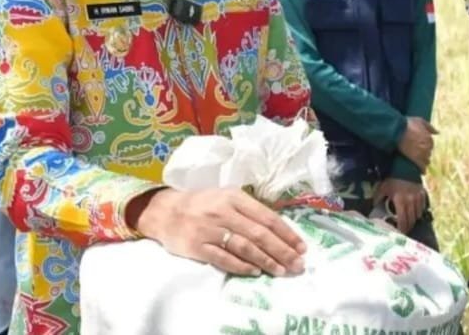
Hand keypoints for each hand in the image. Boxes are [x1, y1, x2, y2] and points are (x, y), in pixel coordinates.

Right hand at [132, 187, 305, 277]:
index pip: (266, 216)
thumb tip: (279, 227)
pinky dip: (241, 266)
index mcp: (234, 197)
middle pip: (259, 234)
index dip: (286, 233)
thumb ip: (249, 209)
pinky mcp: (198, 246)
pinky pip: (224, 258)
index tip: (301, 247)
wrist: (167, 211)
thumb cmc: (203, 203)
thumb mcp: (226, 197)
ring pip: (245, 247)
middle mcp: (224, 212)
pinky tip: (255, 271)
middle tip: (297, 264)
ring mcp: (210, 230)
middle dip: (282, 251)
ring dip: (266, 261)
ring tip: (281, 270)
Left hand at [373, 179, 425, 234]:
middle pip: (411, 220)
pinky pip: (422, 207)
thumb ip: (378, 197)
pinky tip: (415, 213)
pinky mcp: (422, 194)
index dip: (401, 229)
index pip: (402, 220)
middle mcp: (410, 202)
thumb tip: (373, 205)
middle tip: (404, 231)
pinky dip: (419, 211)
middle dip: (408, 227)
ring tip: (409, 222)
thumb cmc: (393, 178)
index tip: (399, 233)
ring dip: (413, 220)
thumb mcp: (383, 187)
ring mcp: (418, 198)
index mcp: (400, 201)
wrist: (405, 166)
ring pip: (417, 215)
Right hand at [398, 117, 436, 170]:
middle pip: (429, 152)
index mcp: (429, 138)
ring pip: (426, 160)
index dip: (426, 146)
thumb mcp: (420, 121)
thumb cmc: (407, 123)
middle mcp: (427, 146)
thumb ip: (430, 127)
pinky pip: (421, 166)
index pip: (431, 145)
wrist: (397, 129)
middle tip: (419, 154)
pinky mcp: (415, 158)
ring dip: (424, 161)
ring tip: (420, 162)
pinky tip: (423, 172)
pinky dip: (422, 169)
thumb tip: (438, 133)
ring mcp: (421, 153)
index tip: (421, 147)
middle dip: (425, 153)